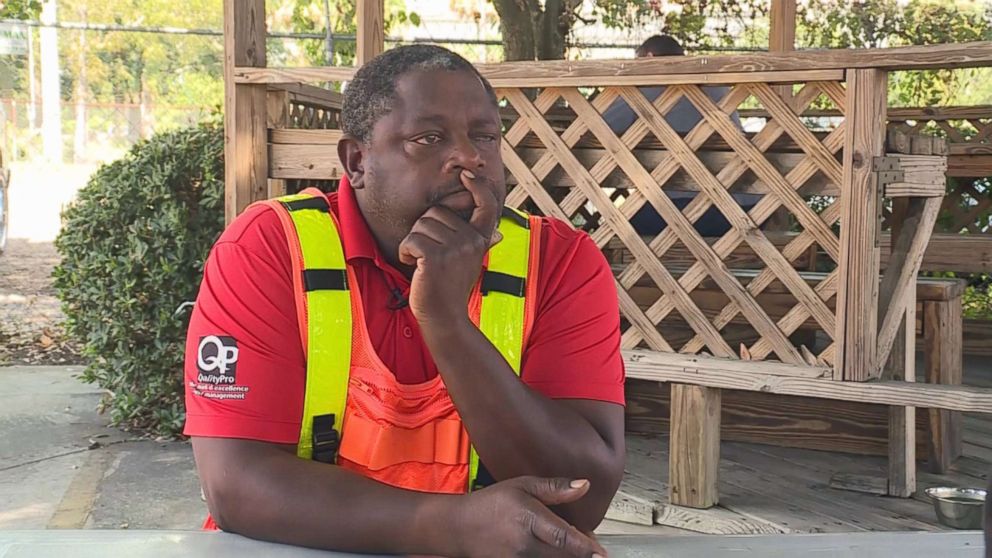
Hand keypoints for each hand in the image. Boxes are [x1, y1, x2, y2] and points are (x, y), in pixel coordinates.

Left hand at [398, 170, 501, 327]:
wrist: (445, 319)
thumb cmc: (451, 289)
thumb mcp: (470, 262)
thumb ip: (479, 243)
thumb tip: (499, 234)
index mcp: (481, 239)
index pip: (486, 205)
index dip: (478, 187)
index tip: (468, 174)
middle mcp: (472, 241)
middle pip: (436, 213)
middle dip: (424, 231)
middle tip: (430, 255)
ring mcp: (455, 249)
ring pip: (421, 225)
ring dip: (413, 243)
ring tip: (422, 264)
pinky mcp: (435, 258)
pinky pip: (411, 240)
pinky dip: (406, 253)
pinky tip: (415, 269)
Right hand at [448, 476, 607, 557]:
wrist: (459, 528)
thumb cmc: (491, 503)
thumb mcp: (522, 486)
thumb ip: (554, 488)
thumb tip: (583, 485)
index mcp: (529, 520)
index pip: (562, 537)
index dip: (584, 548)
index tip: (600, 554)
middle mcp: (525, 545)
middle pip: (563, 556)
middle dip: (582, 553)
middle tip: (591, 546)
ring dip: (568, 556)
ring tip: (573, 546)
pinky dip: (553, 557)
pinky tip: (554, 550)